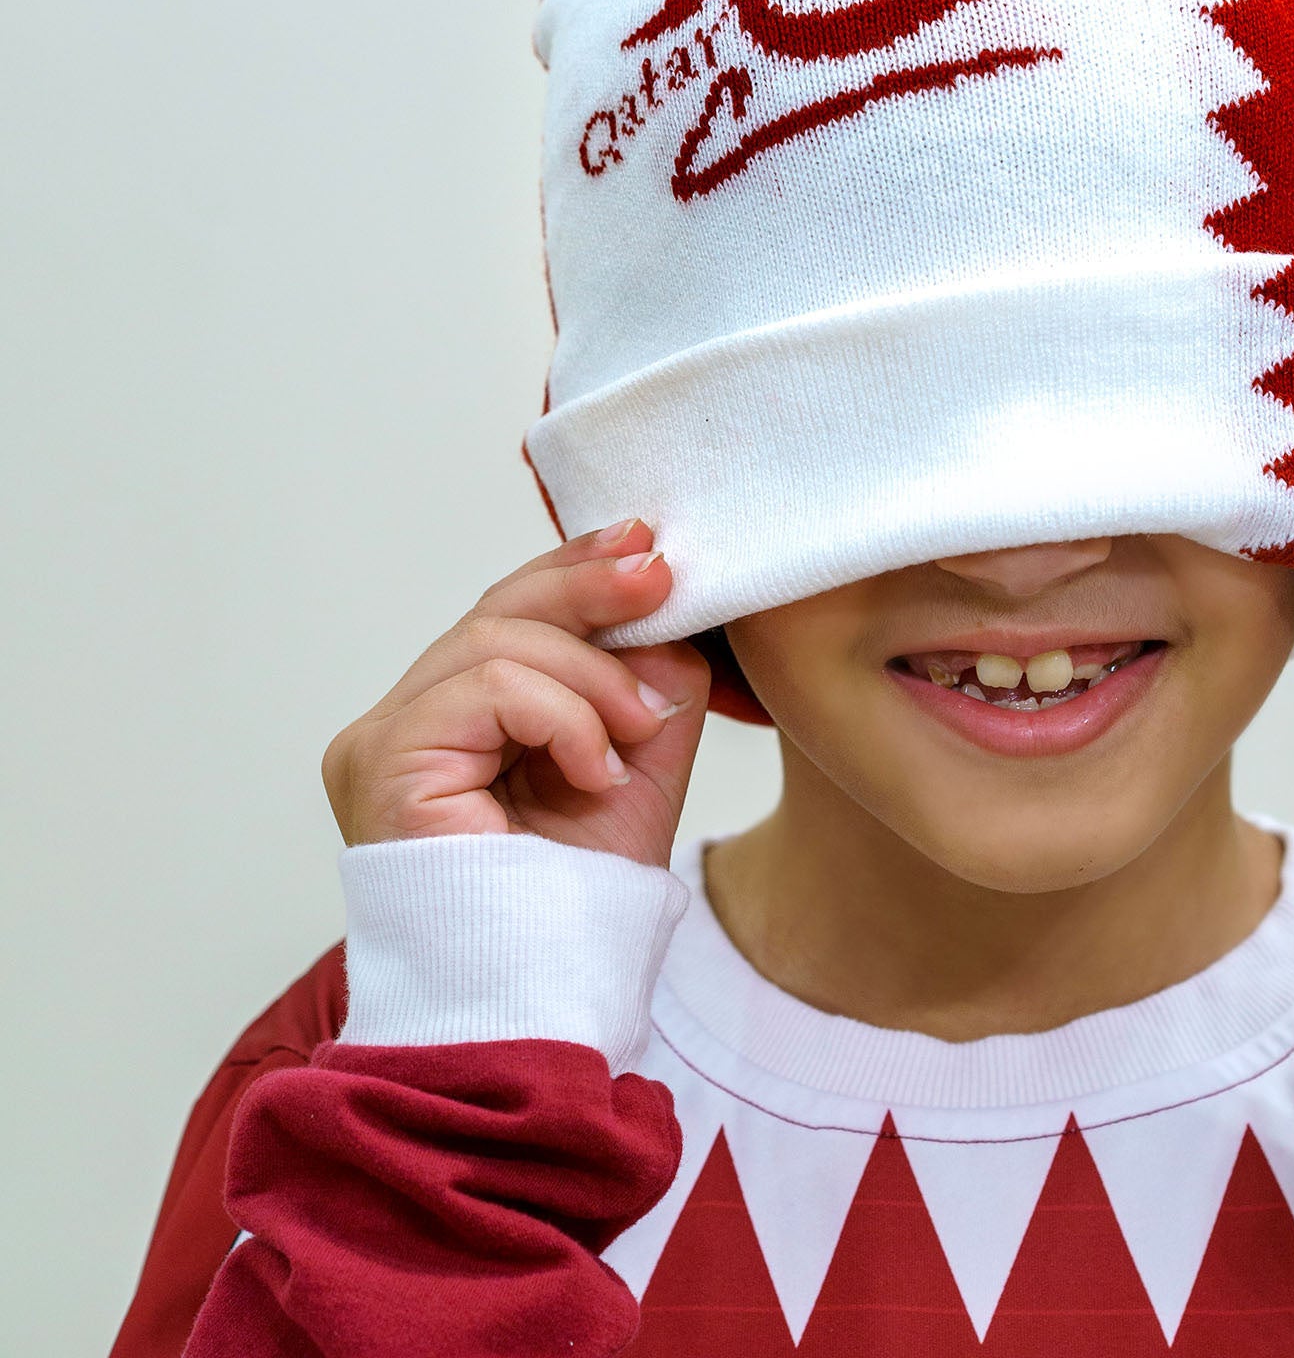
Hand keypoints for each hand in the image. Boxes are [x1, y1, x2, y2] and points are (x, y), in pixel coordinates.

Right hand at [322, 519, 709, 863]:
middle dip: (590, 588)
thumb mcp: (636, 765)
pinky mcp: (383, 761)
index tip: (645, 545)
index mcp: (453, 719)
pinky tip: (596, 770)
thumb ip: (646, 684)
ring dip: (594, 680)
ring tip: (638, 733)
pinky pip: (490, 688)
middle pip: (498, 610)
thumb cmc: (576, 897)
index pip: (509, 614)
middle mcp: (403, 721)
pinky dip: (564, 717)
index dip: (575, 570)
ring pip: (499, 640)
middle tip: (661, 578)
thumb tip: (662, 610)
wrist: (540, 995)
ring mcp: (382, 739)